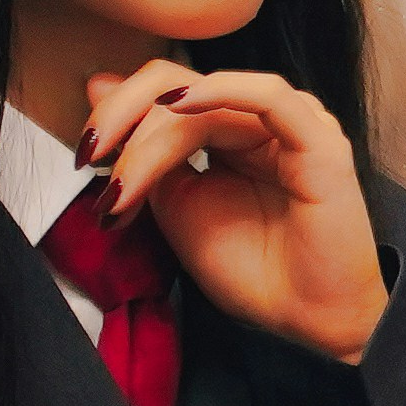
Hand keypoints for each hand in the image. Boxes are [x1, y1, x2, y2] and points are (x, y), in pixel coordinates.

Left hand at [85, 62, 389, 363]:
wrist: (307, 319)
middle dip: (122, 118)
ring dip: (154, 130)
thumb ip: (143, 151)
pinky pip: (269, 97)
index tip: (85, 159)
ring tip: (128, 175)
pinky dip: (220, 91)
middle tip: (92, 158)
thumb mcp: (175, 207)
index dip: (117, 117)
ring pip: (207, 98)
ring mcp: (292, 127)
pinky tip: (180, 105)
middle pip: (176, 87)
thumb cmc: (253, 272)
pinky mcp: (320, 141)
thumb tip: (97, 87)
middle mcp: (259, 122)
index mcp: (228, 133)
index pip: (163, 96)